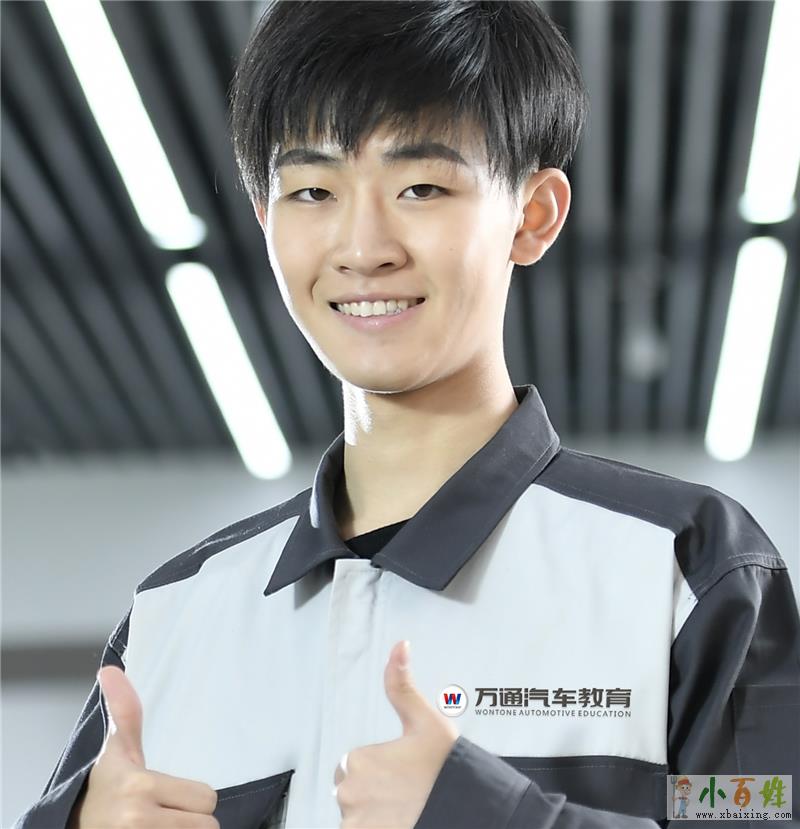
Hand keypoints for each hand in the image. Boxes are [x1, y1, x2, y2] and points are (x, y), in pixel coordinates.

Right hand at [71, 665, 219, 827]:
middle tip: (165, 815)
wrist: (73, 827)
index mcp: (139, 787)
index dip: (194, 799)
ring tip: (159, 828)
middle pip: (207, 825)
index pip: (207, 798)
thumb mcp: (117, 752)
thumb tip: (110, 670)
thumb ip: (125, 712)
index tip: (169, 795)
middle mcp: (137, 820)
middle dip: (191, 821)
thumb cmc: (103, 791)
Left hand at [333, 640, 458, 828]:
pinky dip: (374, 826)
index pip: (355, 765)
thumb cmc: (445, 769)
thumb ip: (402, 685)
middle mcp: (348, 793)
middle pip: (352, 791)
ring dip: (372, 814)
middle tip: (404, 794)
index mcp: (358, 760)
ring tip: (402, 810)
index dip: (378, 769)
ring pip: (355, 814)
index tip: (400, 775)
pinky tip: (396, 821)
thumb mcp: (425, 721)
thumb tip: (399, 646)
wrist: (462, 808)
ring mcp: (353, 822)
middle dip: (373, 792)